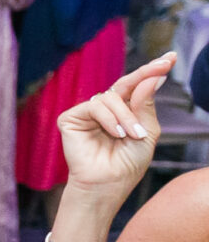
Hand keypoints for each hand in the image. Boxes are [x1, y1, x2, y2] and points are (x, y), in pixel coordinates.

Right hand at [58, 54, 172, 196]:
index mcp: (124, 112)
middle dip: (145, 73)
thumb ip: (146, 104)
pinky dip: (109, 119)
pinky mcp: (71, 119)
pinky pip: (95, 106)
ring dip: (126, 115)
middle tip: (163, 66)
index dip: (152, 71)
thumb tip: (153, 77)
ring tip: (132, 136)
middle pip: (125, 83)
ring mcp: (87, 113)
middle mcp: (105, 110)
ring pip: (111, 97)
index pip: (137, 86)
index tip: (171, 58)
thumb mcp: (146, 132)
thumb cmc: (128, 164)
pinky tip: (116, 134)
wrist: (108, 184)